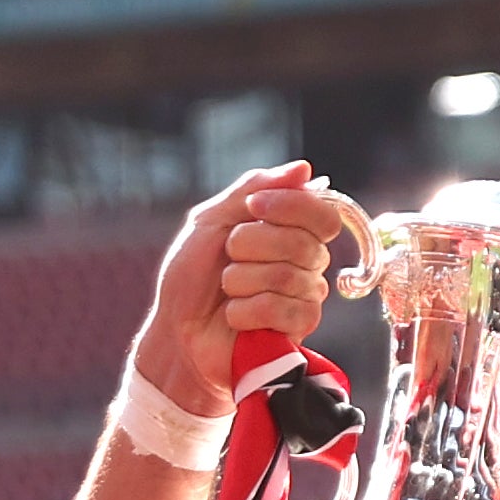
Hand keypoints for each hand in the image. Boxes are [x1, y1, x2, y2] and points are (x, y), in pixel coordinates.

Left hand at [135, 162, 364, 419]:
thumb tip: (305, 169)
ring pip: (289, 277)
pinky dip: (245, 310)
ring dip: (241, 280)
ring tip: (227, 291)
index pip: (322, 213)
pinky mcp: (297, 331)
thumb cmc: (192, 276)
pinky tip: (234, 316)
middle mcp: (307, 262)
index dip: (291, 206)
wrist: (177, 330)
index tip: (251, 208)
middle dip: (251, 245)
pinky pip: (283, 310)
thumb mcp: (211, 220)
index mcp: (292, 230)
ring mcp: (306, 297)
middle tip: (228, 257)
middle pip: (303, 243)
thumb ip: (253, 189)